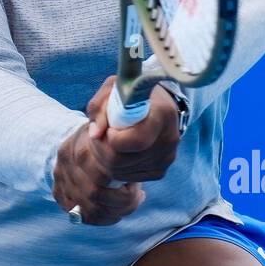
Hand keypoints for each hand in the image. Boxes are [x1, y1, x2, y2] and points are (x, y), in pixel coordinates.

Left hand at [50, 75, 182, 224]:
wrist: (154, 104)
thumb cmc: (131, 94)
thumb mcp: (113, 88)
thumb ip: (99, 107)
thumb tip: (95, 134)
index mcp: (163, 114)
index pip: (136, 140)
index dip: (113, 138)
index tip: (108, 127)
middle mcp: (169, 138)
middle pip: (122, 160)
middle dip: (101, 150)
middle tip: (99, 135)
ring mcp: (166, 158)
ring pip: (121, 172)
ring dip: (104, 159)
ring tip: (105, 140)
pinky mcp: (160, 170)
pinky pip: (128, 177)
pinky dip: (115, 167)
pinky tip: (116, 150)